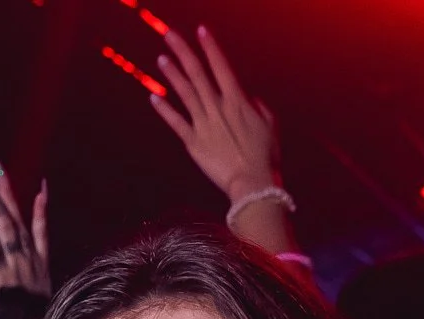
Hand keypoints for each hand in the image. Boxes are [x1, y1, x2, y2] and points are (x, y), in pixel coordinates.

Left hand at [152, 26, 279, 202]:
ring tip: (161, 58)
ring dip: (172, 74)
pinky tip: (154, 97)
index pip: (221, 66)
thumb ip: (257, 105)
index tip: (201, 30)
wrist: (252, 183)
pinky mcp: (193, 143)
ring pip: (184, 93)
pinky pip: (176, 123)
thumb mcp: (269, 125)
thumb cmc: (265, 155)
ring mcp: (203, 124)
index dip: (210, 47)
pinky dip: (164, 110)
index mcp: (237, 101)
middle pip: (197, 73)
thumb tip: (248, 96)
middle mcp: (217, 108)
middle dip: (183, 51)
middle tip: (169, 35)